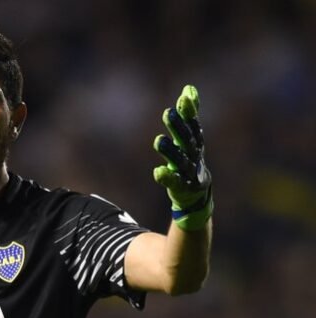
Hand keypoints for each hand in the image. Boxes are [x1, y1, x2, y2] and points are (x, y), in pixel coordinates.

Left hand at [153, 84, 212, 230]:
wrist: (196, 193)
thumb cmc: (190, 160)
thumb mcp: (191, 137)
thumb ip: (189, 114)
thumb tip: (188, 88)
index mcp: (195, 143)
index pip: (193, 125)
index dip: (189, 112)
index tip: (183, 98)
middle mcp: (193, 156)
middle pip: (187, 140)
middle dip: (179, 127)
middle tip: (167, 113)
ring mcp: (189, 173)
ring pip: (180, 161)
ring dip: (170, 151)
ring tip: (158, 140)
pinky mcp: (181, 188)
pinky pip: (174, 182)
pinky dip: (167, 177)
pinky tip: (157, 172)